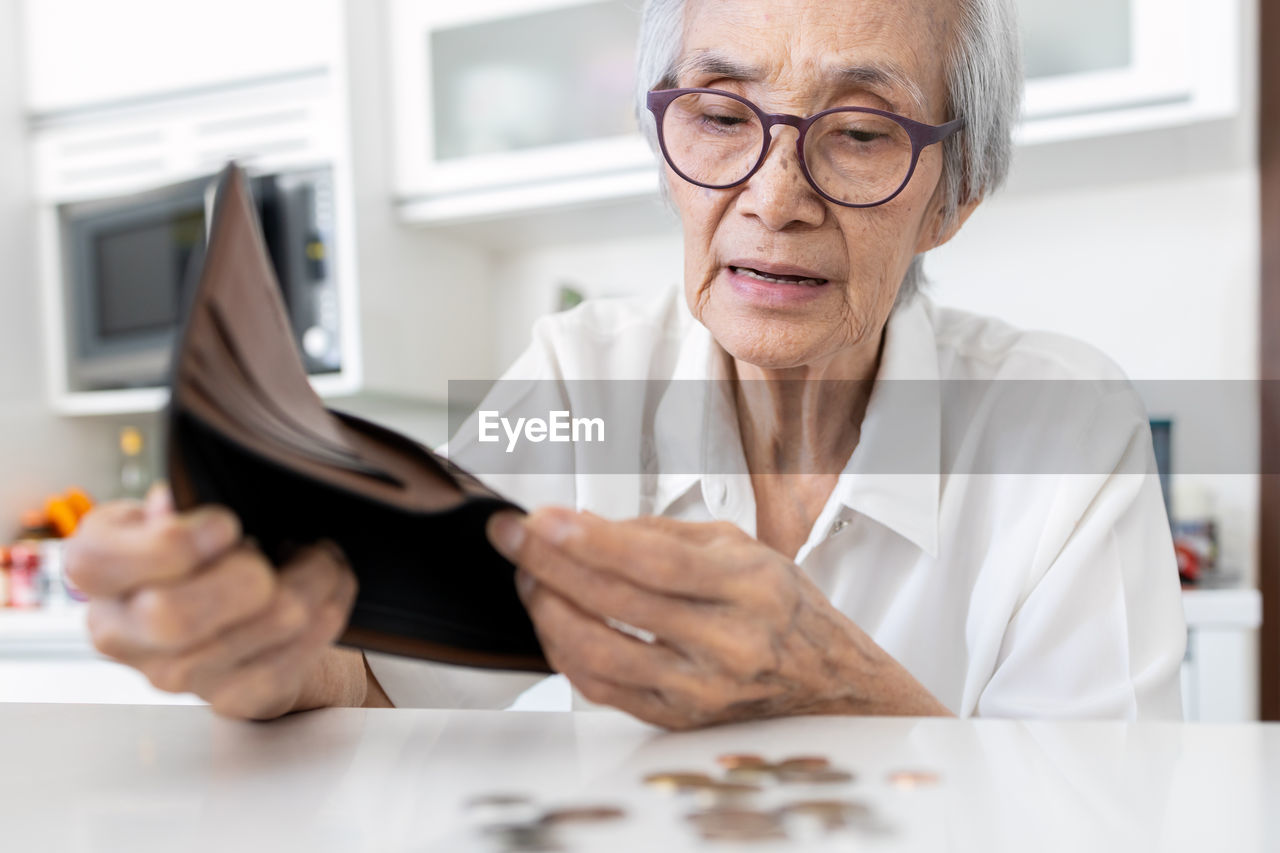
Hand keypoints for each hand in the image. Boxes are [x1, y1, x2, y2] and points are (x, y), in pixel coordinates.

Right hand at [65, 486, 365, 718]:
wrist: (230, 618)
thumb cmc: (197, 553)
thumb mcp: (169, 514)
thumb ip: (168, 509)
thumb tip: (169, 505)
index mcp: (95, 571)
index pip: (100, 564)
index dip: (173, 542)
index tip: (224, 526)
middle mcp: (123, 632)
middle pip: (177, 615)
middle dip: (250, 570)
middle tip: (273, 547)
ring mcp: (176, 676)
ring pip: (273, 620)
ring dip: (315, 576)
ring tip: (314, 558)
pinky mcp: (235, 697)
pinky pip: (303, 647)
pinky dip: (332, 605)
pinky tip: (323, 588)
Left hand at [487, 508, 949, 728]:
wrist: (826, 681)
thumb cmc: (781, 606)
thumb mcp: (739, 547)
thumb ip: (661, 535)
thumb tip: (584, 524)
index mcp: (748, 588)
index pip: (652, 562)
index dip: (588, 538)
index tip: (541, 517)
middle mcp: (726, 644)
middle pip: (616, 605)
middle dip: (550, 565)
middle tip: (513, 537)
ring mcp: (699, 690)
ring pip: (598, 655)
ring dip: (548, 612)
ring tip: (531, 577)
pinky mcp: (676, 719)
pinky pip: (601, 689)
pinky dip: (565, 652)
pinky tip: (554, 620)